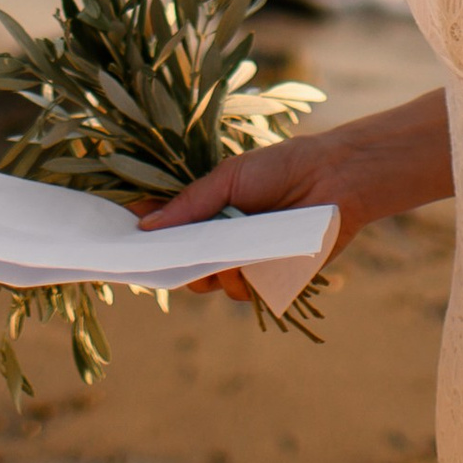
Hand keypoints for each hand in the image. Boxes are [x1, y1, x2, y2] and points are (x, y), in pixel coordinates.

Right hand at [132, 97, 453, 301]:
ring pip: (213, 285)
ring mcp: (248, 262)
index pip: (169, 234)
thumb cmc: (280, 168)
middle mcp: (224, 242)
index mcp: (209, 215)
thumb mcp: (228, 178)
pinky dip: (243, 282)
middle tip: (184, 257)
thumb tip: (145, 225)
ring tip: (231, 254)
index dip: (150, 240)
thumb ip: (189, 204)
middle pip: (187, 268)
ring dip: (216, 273)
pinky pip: (245, 293)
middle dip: (181, 265)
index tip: (129, 242)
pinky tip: (253, 263)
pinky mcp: (273, 280)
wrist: (333, 180)